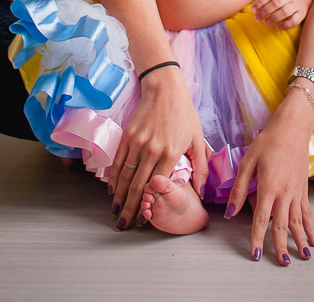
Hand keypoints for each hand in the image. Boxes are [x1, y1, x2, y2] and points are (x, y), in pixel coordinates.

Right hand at [107, 67, 208, 228]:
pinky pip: (118, 160)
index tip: (144, 220)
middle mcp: (152, 150)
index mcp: (171, 153)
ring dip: (120, 196)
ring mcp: (138, 142)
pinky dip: (114, 176)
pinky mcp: (128, 135)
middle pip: (138, 185)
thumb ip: (200, 166)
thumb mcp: (197, 139)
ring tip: (116, 211)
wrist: (165, 88)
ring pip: (126, 175)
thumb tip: (201, 191)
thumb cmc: (184, 113)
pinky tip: (112, 188)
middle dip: (130, 208)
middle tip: (124, 224)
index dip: (148, 204)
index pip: (157, 186)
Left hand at [225, 91, 313, 263]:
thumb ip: (239, 188)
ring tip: (303, 257)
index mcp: (268, 186)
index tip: (255, 254)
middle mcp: (285, 192)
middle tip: (282, 263)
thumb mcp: (248, 161)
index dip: (257, 238)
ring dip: (300, 240)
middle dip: (281, 246)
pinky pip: (308, 212)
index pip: (261, 219)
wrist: (293, 127)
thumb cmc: (269, 140)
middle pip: (282, 225)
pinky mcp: (304, 189)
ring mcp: (297, 192)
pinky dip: (311, 227)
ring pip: (297, 222)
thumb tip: (230, 212)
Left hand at [251, 0, 307, 29]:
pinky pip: (294, 21)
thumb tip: (254, 7)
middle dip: (265, 11)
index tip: (253, 10)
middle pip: (277, 3)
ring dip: (273, 18)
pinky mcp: (302, 14)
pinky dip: (285, 25)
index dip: (260, 2)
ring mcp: (297, 4)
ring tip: (266, 22)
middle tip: (257, 18)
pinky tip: (277, 27)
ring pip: (285, 11)